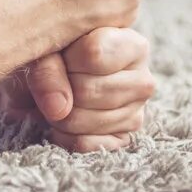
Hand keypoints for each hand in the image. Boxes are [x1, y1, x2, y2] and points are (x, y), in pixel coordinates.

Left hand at [0, 28, 154, 151]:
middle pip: (87, 90)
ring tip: (59, 99)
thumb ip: (48, 68)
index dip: (67, 57)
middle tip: (57, 80)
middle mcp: (143, 81)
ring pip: (82, 120)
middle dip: (60, 88)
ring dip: (57, 112)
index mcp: (135, 46)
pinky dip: (62, 135)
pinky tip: (63, 120)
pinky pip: (82, 144)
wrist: (58, 78)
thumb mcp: (49, 47)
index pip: (94, 54)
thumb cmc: (60, 53)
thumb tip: (58, 108)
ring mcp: (136, 114)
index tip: (63, 54)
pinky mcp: (122, 140)